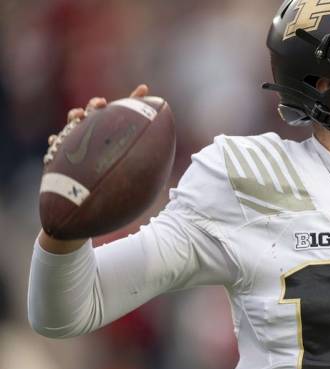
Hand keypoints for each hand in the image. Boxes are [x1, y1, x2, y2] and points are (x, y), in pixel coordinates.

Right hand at [38, 84, 149, 253]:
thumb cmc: (109, 194)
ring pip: (73, 123)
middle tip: (102, 105)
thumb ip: (144, 174)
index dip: (135, 101)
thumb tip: (169, 178)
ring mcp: (76, 144)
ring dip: (76, 116)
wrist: (86, 213)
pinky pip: (55, 145)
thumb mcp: (132, 184)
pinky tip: (56, 139)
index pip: (127, 117)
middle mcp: (96, 138)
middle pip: (96, 114)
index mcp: (115, 139)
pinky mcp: (58, 156)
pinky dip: (56, 140)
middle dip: (97, 105)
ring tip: (80, 116)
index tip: (146, 89)